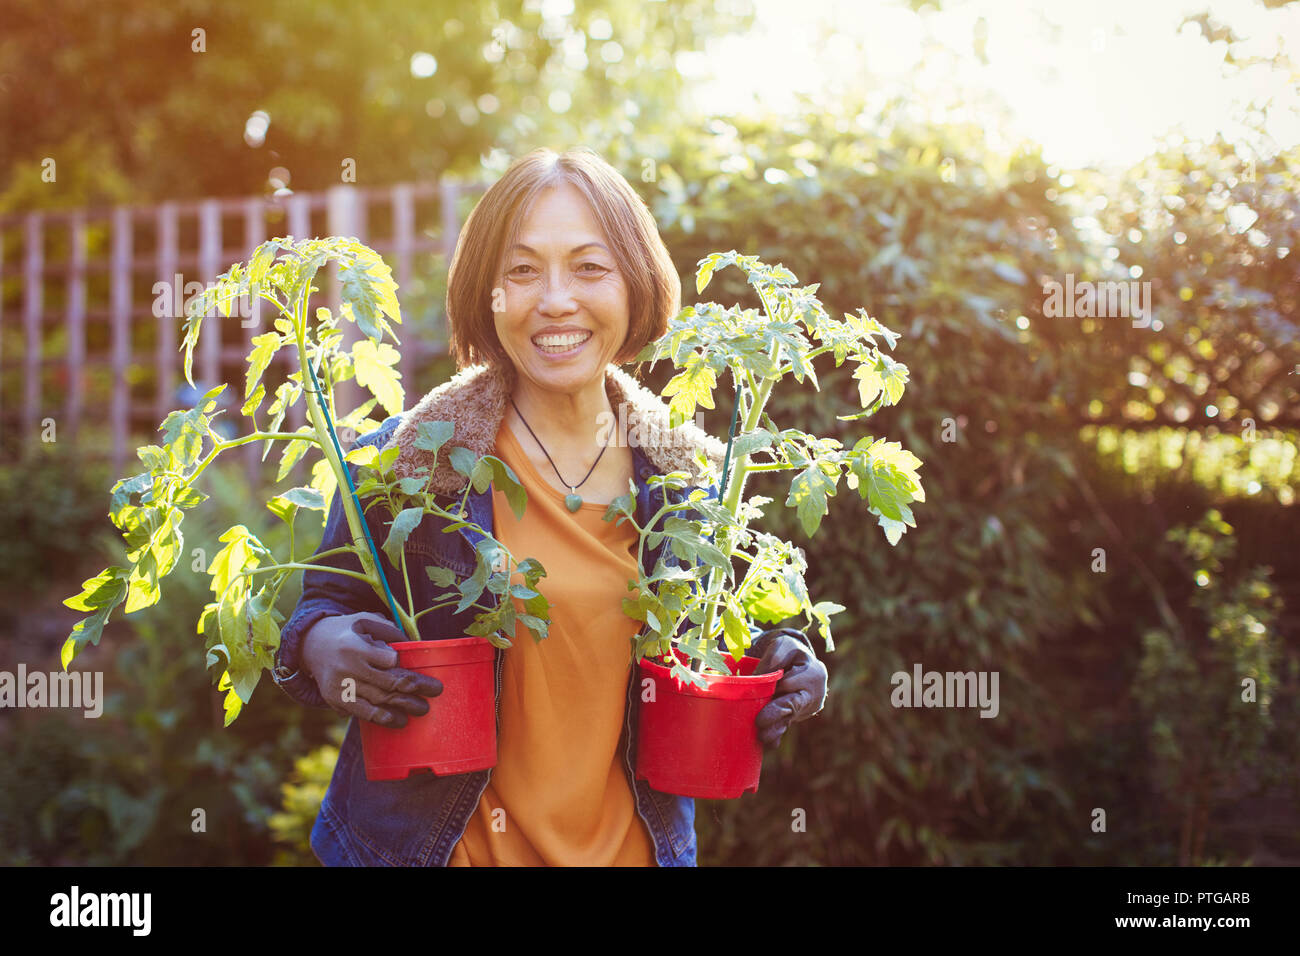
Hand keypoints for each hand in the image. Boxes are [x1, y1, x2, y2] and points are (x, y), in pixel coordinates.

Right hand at [301, 612, 442, 727]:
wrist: (310, 645)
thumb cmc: (345, 631)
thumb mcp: (363, 620)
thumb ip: (387, 629)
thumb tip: (411, 643)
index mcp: (355, 646)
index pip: (387, 659)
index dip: (403, 664)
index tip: (418, 668)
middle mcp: (347, 668)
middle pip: (387, 682)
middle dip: (415, 688)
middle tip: (436, 690)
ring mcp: (341, 686)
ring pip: (377, 700)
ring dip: (402, 707)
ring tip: (422, 709)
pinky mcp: (336, 699)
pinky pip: (362, 712)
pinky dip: (381, 718)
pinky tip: (398, 720)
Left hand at [750, 630, 827, 747]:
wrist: (800, 662)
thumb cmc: (789, 652)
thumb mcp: (782, 647)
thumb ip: (772, 660)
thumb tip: (757, 679)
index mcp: (814, 673)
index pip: (790, 683)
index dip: (773, 688)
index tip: (756, 692)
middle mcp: (816, 693)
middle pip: (793, 705)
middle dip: (776, 714)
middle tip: (760, 723)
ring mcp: (810, 706)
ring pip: (790, 718)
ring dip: (776, 728)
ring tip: (763, 737)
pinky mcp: (801, 715)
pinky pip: (789, 723)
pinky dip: (779, 731)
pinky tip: (771, 742)